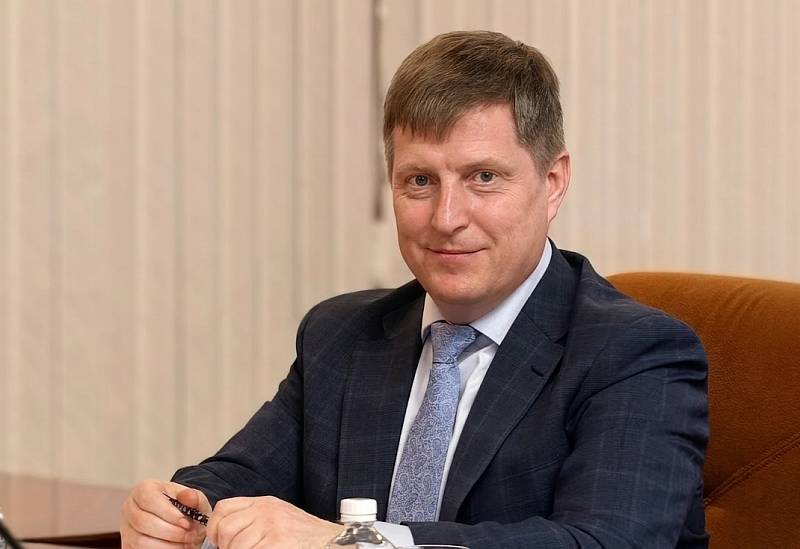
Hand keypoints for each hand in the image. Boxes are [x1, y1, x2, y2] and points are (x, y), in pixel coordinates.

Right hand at [121, 478, 211, 548]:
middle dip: (170, 532)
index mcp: (143, 489)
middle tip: (189, 536)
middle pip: (143, 522)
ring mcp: (126, 527)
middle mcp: (130, 507)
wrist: (176, 518)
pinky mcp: (127, 544)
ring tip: (185, 543)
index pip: (149, 499)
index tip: (186, 523)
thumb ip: (192, 497)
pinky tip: (176, 547)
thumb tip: (189, 497)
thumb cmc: (182, 506)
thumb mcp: (191, 497)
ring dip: (166, 545)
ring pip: (140, 541)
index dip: (168, 513)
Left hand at [206, 496, 341, 548]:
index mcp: (265, 503)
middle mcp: (266, 511)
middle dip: (227, 547)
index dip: (215, 528)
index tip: (218, 542)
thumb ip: (255, 520)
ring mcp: (271, 527)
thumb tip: (223, 536)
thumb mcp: (280, 518)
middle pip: (225, 529)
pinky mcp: (276, 544)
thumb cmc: (307, 537)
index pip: (224, 508)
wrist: (333, 542)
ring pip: (235, 546)